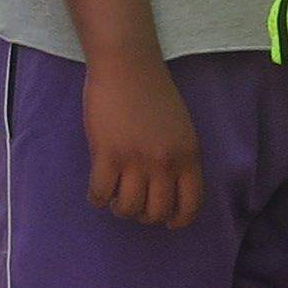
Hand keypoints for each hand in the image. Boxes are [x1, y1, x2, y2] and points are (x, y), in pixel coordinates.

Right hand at [80, 46, 202, 228]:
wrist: (127, 65)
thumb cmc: (153, 91)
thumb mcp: (181, 127)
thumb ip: (179, 156)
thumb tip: (167, 187)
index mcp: (188, 156)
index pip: (190, 204)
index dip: (178, 219)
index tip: (168, 222)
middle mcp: (164, 163)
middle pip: (156, 211)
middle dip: (145, 215)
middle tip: (135, 206)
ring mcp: (135, 160)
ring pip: (128, 207)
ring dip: (121, 209)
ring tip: (115, 199)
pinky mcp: (106, 154)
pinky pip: (101, 193)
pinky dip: (98, 198)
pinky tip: (97, 192)